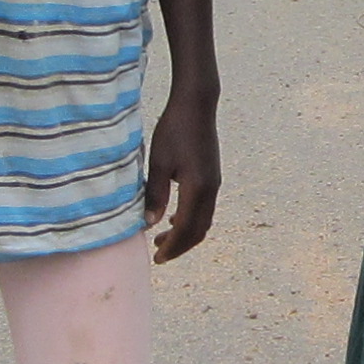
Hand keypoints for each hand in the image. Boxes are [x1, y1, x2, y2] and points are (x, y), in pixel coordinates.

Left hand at [144, 86, 220, 259]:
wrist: (197, 105)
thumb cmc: (174, 130)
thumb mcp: (158, 163)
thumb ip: (155, 195)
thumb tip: (149, 223)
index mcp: (197, 188)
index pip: (186, 229)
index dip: (172, 247)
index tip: (157, 258)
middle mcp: (211, 189)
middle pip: (198, 230)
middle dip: (179, 246)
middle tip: (158, 255)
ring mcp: (214, 183)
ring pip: (203, 221)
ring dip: (185, 234)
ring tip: (162, 238)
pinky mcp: (212, 176)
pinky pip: (205, 208)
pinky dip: (191, 220)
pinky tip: (174, 217)